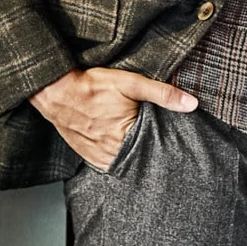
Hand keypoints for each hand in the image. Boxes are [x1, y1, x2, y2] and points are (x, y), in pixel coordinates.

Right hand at [30, 67, 197, 170]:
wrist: (55, 92)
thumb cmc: (90, 86)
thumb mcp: (130, 83)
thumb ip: (162, 94)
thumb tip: (191, 104)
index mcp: (126, 138)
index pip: (156, 150)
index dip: (165, 145)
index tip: (174, 144)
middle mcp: (112, 154)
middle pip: (141, 158)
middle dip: (150, 151)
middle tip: (158, 143)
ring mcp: (99, 158)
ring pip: (125, 162)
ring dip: (134, 155)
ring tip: (140, 144)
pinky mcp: (89, 156)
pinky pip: (110, 163)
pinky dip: (118, 156)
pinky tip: (123, 146)